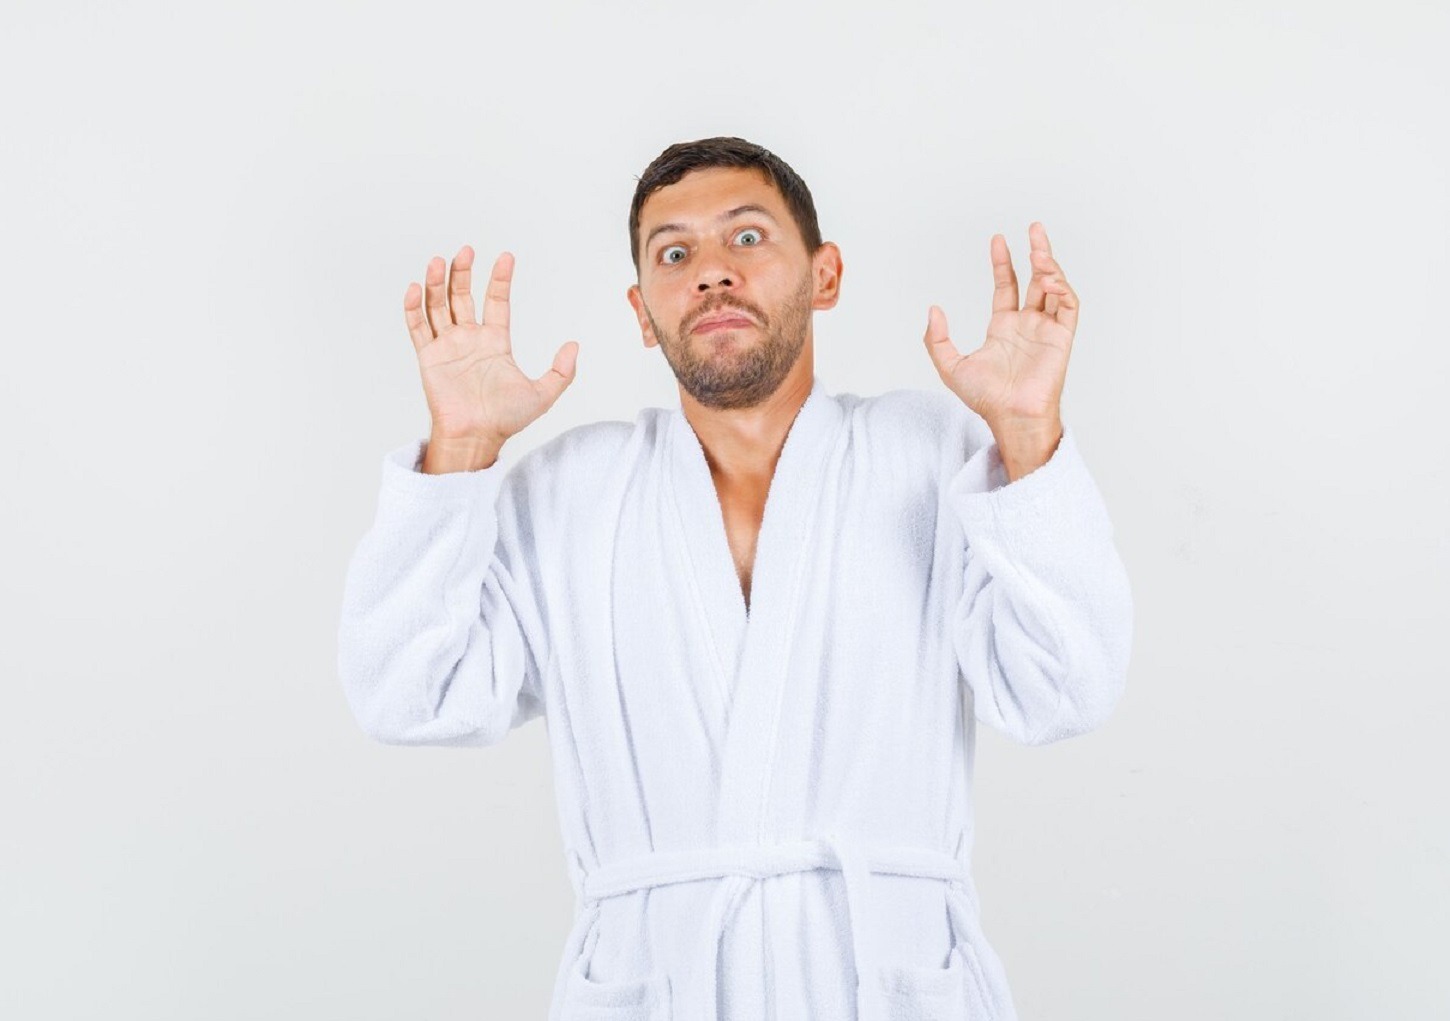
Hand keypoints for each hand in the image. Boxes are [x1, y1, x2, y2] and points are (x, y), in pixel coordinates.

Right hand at [404, 246, 577, 445]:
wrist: (477, 437)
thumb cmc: (506, 420)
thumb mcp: (543, 394)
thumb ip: (562, 371)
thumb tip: (574, 345)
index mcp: (495, 342)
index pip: (497, 302)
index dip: (500, 280)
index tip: (506, 257)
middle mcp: (470, 339)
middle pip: (463, 296)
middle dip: (463, 272)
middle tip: (466, 251)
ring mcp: (448, 346)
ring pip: (438, 306)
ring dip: (437, 283)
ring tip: (439, 261)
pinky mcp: (428, 357)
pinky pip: (418, 328)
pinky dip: (413, 308)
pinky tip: (415, 288)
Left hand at [922, 222, 1076, 431]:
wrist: (1010, 416)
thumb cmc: (985, 399)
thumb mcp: (950, 366)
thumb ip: (936, 339)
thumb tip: (933, 309)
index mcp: (1004, 327)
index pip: (1006, 286)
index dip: (1002, 263)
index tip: (997, 240)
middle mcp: (1027, 324)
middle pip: (1036, 279)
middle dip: (1036, 252)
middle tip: (1034, 228)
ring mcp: (1046, 329)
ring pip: (1054, 287)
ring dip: (1050, 266)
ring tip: (1038, 249)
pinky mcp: (1062, 337)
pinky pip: (1068, 305)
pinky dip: (1061, 288)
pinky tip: (1047, 277)